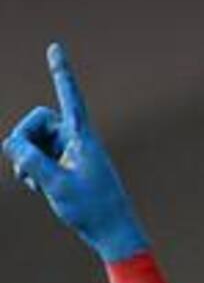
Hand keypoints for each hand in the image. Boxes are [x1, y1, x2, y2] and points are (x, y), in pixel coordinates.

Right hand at [3, 43, 146, 262]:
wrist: (114, 235)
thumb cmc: (92, 210)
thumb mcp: (55, 184)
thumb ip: (30, 160)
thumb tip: (9, 142)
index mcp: (83, 138)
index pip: (69, 97)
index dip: (60, 72)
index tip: (55, 47)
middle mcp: (78, 141)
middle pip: (40, 122)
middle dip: (25, 138)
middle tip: (19, 163)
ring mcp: (73, 155)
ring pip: (38, 141)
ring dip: (27, 157)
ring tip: (28, 180)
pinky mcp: (69, 169)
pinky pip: (43, 158)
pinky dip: (34, 168)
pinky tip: (34, 186)